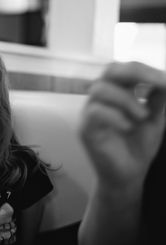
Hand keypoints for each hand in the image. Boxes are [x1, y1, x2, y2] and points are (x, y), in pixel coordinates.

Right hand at [79, 62, 165, 188]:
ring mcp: (90, 113)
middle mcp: (101, 99)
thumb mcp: (155, 119)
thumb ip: (158, 98)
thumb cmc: (139, 146)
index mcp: (117, 93)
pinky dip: (115, 116)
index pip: (123, 69)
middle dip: (133, 73)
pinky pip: (94, 113)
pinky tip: (129, 127)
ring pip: (99, 90)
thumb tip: (164, 77)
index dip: (143, 69)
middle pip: (108, 70)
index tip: (164, 79)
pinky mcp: (85, 129)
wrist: (127, 175)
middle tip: (155, 83)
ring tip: (143, 116)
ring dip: (125, 99)